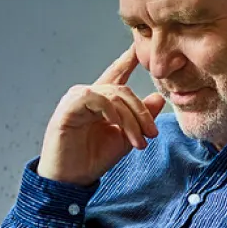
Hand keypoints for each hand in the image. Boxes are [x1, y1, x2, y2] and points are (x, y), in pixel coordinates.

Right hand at [36, 45, 164, 185]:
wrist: (71, 179)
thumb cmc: (93, 158)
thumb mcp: (125, 138)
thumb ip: (140, 119)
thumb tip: (158, 97)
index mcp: (101, 101)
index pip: (117, 74)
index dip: (128, 60)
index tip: (140, 48)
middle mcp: (88, 96)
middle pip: (123, 90)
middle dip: (141, 112)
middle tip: (151, 134)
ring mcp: (77, 99)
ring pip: (112, 95)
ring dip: (129, 118)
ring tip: (137, 141)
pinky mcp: (69, 107)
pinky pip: (94, 98)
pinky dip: (109, 110)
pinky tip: (114, 125)